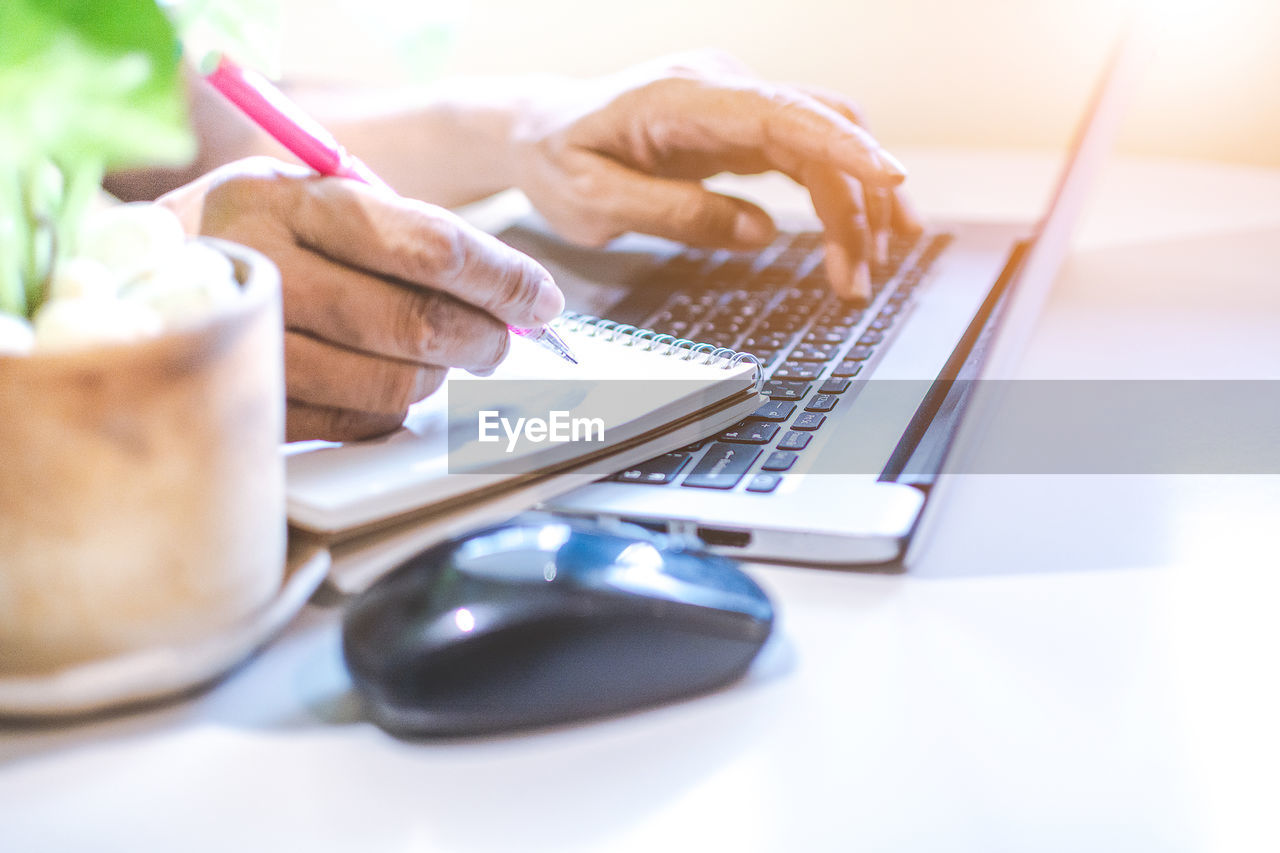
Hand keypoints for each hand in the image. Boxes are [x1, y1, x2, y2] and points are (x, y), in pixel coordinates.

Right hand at [166, 157, 561, 441]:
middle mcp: (268, 269)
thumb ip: (411, 232)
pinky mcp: (252, 406)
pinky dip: (392, 410)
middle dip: (484, 337)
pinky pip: (357, 425)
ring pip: (394, 384)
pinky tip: (386, 380)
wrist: (142, 280)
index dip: (503, 278)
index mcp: (292, 200)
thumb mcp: (318, 196)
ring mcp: (255, 345)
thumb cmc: (261, 232)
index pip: (429, 245)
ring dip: (437, 376)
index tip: (541, 297)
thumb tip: (519, 292)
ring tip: (435, 356)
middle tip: (499, 340)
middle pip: (417, 322)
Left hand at [508, 51, 923, 303]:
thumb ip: (674, 215)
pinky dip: (834, 197)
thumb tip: (760, 233)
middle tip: (860, 280)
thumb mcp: (592, 202)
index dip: (843, 146)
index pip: (782, 113)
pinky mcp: (741, 127)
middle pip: (821, 130)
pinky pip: (807, 154)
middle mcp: (721, 89)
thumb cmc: (557, 161)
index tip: (890, 178)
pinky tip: (849, 238)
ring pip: (825, 142)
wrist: (537, 129)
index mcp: (682, 98)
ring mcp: (736, 104)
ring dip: (855, 206)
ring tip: (864, 272)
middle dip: (858, 203)